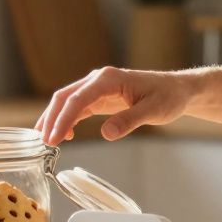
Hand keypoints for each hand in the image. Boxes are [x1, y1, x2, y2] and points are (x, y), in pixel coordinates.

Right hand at [35, 67, 197, 145]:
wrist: (178, 90)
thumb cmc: (168, 97)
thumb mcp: (154, 111)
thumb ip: (130, 121)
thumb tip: (106, 134)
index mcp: (109, 79)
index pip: (78, 99)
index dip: (62, 118)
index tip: (53, 137)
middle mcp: (99, 79)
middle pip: (65, 97)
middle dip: (51, 119)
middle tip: (43, 143)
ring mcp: (98, 88)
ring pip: (68, 102)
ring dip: (55, 120)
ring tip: (46, 142)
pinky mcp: (100, 97)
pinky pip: (77, 107)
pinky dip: (68, 120)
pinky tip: (66, 135)